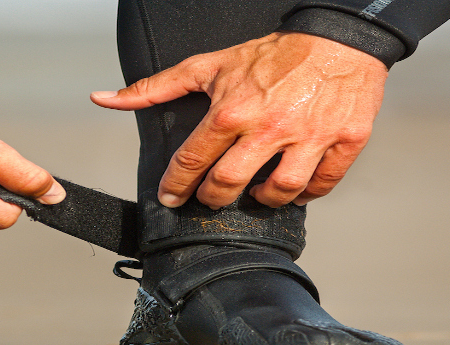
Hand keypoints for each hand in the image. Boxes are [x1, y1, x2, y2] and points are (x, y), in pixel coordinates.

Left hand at [91, 32, 387, 208]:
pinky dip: (307, 194)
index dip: (176, 185)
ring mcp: (310, 137)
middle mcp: (269, 128)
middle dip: (213, 198)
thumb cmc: (273, 54)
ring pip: (280, 192)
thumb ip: (155, 88)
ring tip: (254, 194)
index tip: (170, 196)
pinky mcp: (345, 141)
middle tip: (210, 197)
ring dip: (263, 201)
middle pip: (229, 185)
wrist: (339, 38)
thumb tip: (104, 99)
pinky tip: (293, 188)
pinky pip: (323, 185)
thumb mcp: (209, 66)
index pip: (191, 162)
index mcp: (232, 112)